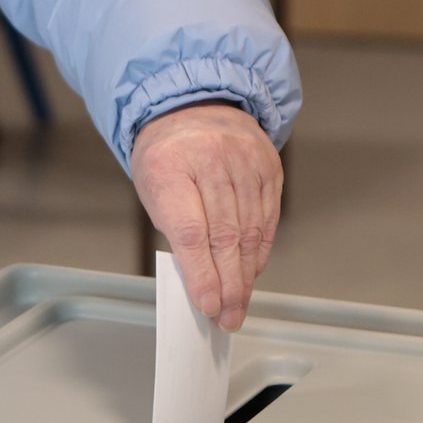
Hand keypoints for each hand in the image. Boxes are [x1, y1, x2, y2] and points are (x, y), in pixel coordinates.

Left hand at [131, 102, 282, 330]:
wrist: (192, 106)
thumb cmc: (167, 158)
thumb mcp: (154, 190)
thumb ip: (176, 232)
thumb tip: (201, 282)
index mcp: (170, 166)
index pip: (191, 232)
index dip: (202, 274)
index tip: (207, 304)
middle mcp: (211, 159)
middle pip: (225, 236)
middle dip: (228, 284)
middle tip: (228, 317)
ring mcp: (245, 160)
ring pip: (250, 230)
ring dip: (246, 275)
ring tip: (239, 303)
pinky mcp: (269, 166)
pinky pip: (267, 218)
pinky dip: (260, 251)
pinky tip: (252, 272)